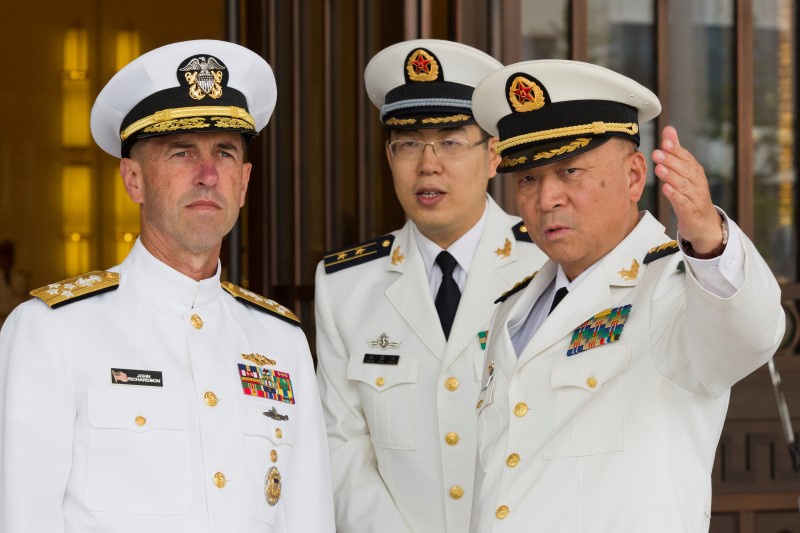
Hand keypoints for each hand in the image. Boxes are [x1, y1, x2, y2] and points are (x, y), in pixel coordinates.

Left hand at [652, 126, 722, 253]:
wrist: (704, 224)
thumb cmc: (691, 195)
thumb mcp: (685, 172)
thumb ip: (676, 152)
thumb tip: (669, 130)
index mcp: (695, 171)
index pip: (686, 157)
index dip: (676, 149)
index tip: (665, 141)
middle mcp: (697, 182)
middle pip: (685, 170)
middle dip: (671, 161)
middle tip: (657, 153)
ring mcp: (695, 197)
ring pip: (683, 185)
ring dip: (671, 176)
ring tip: (659, 169)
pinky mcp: (691, 212)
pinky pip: (683, 203)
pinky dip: (675, 196)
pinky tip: (666, 189)